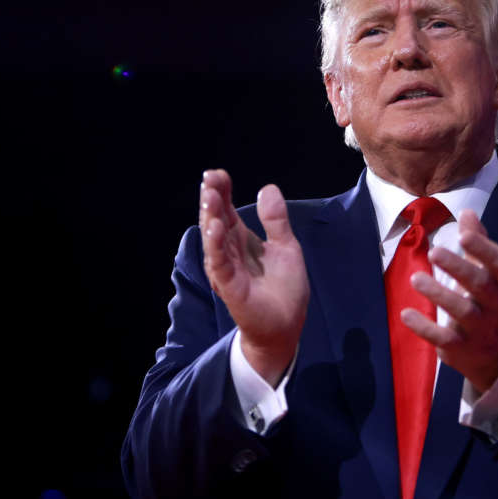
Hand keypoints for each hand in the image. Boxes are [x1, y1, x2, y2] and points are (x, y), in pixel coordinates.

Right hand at [200, 170, 307, 385]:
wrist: (287, 324)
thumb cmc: (284, 288)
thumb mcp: (286, 247)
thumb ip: (276, 220)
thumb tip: (267, 188)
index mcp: (241, 240)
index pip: (227, 210)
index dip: (221, 192)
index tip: (218, 173)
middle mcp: (230, 252)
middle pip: (216, 220)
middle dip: (212, 198)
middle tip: (210, 177)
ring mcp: (227, 269)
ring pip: (214, 239)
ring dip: (210, 217)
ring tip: (210, 195)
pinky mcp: (230, 287)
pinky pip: (221, 264)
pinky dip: (216, 246)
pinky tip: (216, 228)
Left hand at [401, 209, 497, 393]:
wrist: (493, 352)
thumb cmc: (484, 301)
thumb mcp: (486, 273)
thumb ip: (477, 243)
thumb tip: (467, 212)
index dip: (482, 248)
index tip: (463, 234)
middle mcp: (494, 304)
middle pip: (480, 284)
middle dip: (459, 268)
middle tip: (434, 252)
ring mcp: (478, 327)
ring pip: (462, 311)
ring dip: (439, 294)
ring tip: (415, 279)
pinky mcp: (460, 346)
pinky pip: (443, 338)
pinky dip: (424, 327)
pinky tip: (406, 314)